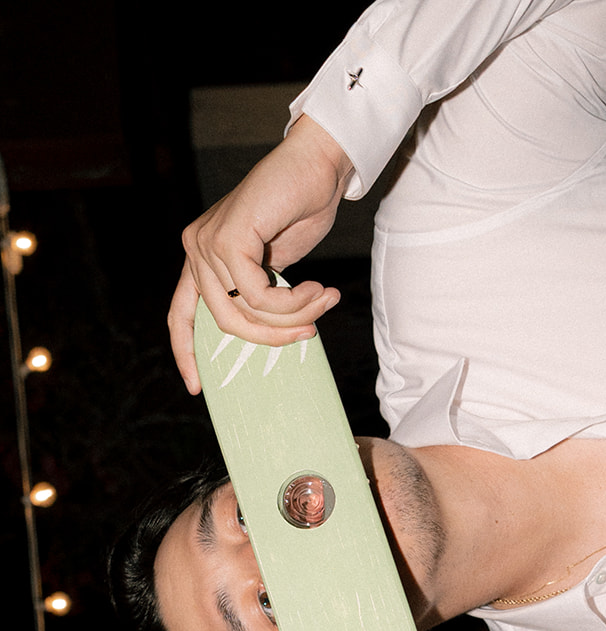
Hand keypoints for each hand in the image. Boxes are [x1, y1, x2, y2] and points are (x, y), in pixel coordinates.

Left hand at [168, 115, 353, 393]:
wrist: (315, 166)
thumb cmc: (300, 210)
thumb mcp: (274, 265)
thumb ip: (259, 294)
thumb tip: (270, 336)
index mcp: (201, 258)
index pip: (181, 315)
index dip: (185, 352)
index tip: (197, 387)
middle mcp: (196, 248)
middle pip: (225, 323)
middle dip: (272, 337)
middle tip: (310, 333)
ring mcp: (208, 241)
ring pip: (245, 312)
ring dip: (293, 317)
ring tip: (323, 302)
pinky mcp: (228, 237)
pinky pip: (258, 296)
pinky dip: (293, 302)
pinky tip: (318, 289)